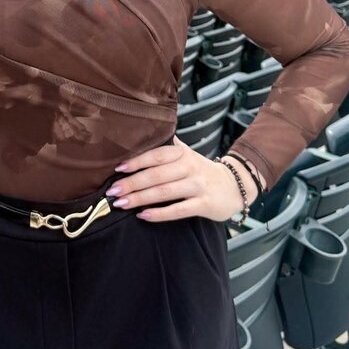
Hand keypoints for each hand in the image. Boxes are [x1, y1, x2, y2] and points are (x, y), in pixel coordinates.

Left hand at [104, 137, 254, 223]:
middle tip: (113, 191)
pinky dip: (160, 213)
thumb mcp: (186, 154)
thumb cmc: (202, 171)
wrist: (235, 185)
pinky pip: (179, 210)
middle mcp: (190, 167)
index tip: (118, 168)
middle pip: (156, 175)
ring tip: (121, 204)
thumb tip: (139, 133)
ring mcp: (198, 186)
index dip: (136, 161)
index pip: (156, 155)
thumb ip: (166, 146)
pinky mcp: (205, 204)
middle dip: (132, 183)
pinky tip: (144, 215)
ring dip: (141, 198)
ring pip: (165, 192)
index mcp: (182, 153)